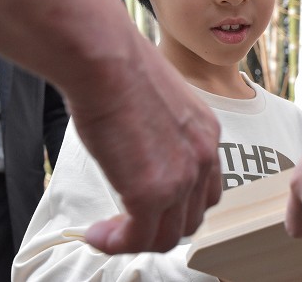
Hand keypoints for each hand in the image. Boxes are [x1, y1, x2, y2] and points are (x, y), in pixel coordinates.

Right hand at [69, 38, 221, 254]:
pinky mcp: (152, 191)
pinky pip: (138, 237)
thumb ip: (160, 129)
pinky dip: (116, 243)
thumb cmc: (120, 67)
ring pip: (167, 235)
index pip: (206, 189)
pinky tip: (95, 234)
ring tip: (105, 233)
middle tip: (127, 225)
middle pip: (191, 217)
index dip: (179, 206)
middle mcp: (202, 157)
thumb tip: (137, 146)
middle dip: (160, 228)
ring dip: (134, 240)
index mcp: (206, 133)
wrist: (105, 57)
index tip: (151, 208)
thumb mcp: (156, 100)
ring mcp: (181, 176)